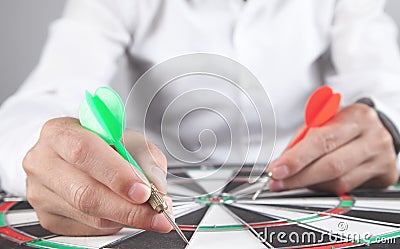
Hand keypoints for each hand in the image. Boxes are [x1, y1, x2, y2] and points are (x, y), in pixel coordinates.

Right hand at [23, 117, 171, 235]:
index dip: (117, 174)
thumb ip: (144, 156)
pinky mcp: (48, 216)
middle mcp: (44, 162)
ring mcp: (41, 192)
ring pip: (89, 214)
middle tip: (156, 211)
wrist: (69, 154)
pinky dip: (113, 223)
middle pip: (85, 192)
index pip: (85, 152)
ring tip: (151, 214)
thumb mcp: (127, 137)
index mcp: (60, 133)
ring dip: (126, 217)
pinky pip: (87, 227)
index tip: (144, 190)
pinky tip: (124, 213)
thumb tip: (155, 185)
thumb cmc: (100, 143)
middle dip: (128, 207)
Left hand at [268, 103, 398, 193]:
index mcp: (355, 116)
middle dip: (299, 178)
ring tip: (294, 182)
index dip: (296, 158)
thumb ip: (302, 141)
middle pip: (331, 165)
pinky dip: (325, 189)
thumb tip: (281, 164)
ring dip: (310, 185)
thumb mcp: (323, 122)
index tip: (276, 169)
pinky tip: (314, 184)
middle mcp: (373, 137)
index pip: (321, 140)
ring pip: (339, 182)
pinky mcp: (386, 176)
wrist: (378, 129)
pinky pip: (348, 190)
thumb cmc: (344, 124)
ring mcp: (382, 158)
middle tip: (278, 183)